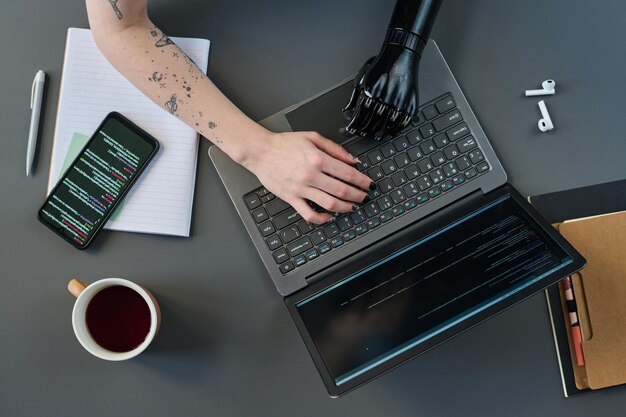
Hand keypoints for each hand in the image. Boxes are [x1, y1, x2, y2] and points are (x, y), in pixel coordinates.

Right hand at [244, 131, 373, 223]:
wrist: (260, 151)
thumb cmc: (284, 144)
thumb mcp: (312, 137)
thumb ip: (335, 148)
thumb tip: (353, 160)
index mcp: (318, 159)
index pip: (348, 174)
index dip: (362, 181)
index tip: (369, 184)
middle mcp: (311, 175)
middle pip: (342, 190)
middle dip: (358, 196)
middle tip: (365, 197)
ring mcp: (301, 189)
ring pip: (330, 204)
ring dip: (345, 208)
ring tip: (353, 207)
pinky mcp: (292, 198)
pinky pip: (309, 214)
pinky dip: (322, 219)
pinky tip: (330, 217)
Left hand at [344, 44, 418, 139]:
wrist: (401, 55)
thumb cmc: (381, 65)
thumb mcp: (363, 78)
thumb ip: (355, 96)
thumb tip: (347, 112)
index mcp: (371, 92)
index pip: (360, 116)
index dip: (353, 126)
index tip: (349, 130)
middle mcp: (385, 99)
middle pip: (372, 123)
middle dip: (364, 131)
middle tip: (361, 134)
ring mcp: (399, 102)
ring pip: (386, 126)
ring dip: (379, 133)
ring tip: (374, 135)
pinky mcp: (410, 103)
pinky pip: (402, 122)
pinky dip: (395, 129)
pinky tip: (389, 130)